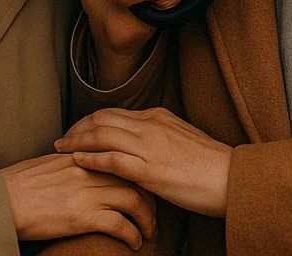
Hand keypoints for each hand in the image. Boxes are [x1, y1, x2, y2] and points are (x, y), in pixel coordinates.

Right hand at [2, 153, 156, 248]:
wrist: (1, 200)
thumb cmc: (17, 185)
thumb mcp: (47, 164)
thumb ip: (71, 163)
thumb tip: (83, 167)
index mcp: (80, 156)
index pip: (121, 157)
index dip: (138, 173)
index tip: (145, 186)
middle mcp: (87, 170)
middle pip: (133, 177)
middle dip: (149, 196)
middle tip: (153, 212)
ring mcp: (86, 193)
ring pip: (133, 200)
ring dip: (147, 218)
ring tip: (150, 230)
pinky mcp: (82, 216)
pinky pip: (119, 224)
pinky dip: (133, 234)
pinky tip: (136, 242)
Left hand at [55, 108, 231, 218]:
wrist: (231, 178)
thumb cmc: (211, 165)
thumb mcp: (183, 140)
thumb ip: (160, 137)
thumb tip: (143, 143)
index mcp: (157, 117)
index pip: (114, 113)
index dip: (90, 121)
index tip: (77, 131)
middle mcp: (150, 126)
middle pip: (102, 119)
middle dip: (77, 128)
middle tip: (61, 139)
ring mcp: (149, 147)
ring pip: (102, 134)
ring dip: (77, 141)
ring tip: (60, 149)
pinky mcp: (150, 170)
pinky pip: (112, 159)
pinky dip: (91, 158)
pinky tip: (77, 161)